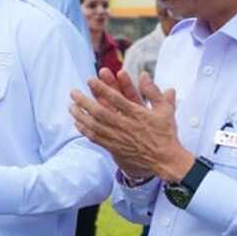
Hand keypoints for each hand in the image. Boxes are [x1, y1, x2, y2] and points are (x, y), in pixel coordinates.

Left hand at [69, 71, 193, 182]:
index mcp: (137, 114)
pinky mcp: (114, 148)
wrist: (165, 160)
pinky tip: (77, 123)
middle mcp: (125, 125)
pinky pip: (96, 138)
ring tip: (71, 107)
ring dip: (81, 115)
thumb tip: (144, 75)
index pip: (116, 98)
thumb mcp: (165, 110)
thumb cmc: (165, 134)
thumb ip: (153, 92)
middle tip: (73, 93)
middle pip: (100, 112)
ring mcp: (119, 138)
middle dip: (84, 101)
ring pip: (95, 126)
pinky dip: (85, 130)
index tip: (90, 80)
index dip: (101, 88)